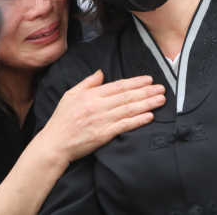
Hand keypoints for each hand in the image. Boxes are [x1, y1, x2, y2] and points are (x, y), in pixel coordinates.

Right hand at [38, 70, 165, 163]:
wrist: (55, 144)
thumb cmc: (62, 119)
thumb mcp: (70, 95)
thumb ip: (87, 82)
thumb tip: (101, 72)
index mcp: (90, 95)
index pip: (118, 86)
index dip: (135, 82)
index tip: (149, 79)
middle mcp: (97, 106)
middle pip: (126, 96)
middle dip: (146, 91)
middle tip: (162, 88)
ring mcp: (101, 121)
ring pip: (128, 110)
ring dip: (147, 104)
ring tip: (160, 100)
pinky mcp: (103, 135)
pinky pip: (124, 126)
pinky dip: (138, 121)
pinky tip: (149, 116)